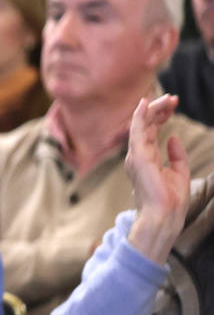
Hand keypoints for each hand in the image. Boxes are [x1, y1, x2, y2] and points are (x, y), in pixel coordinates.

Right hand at [125, 95, 189, 261]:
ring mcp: (135, 156)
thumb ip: (176, 155)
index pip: (151, 131)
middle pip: (146, 126)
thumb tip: (173, 138)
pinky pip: (137, 132)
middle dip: (158, 110)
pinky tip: (144, 104)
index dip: (161, 116)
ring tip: (167, 99)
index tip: (173, 105)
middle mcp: (137, 156)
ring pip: (141, 125)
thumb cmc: (170, 200)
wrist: (164, 216)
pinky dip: (140, 117)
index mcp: (146, 159)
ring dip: (153, 110)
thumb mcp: (179, 173)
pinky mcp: (138, 157)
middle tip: (172, 98)